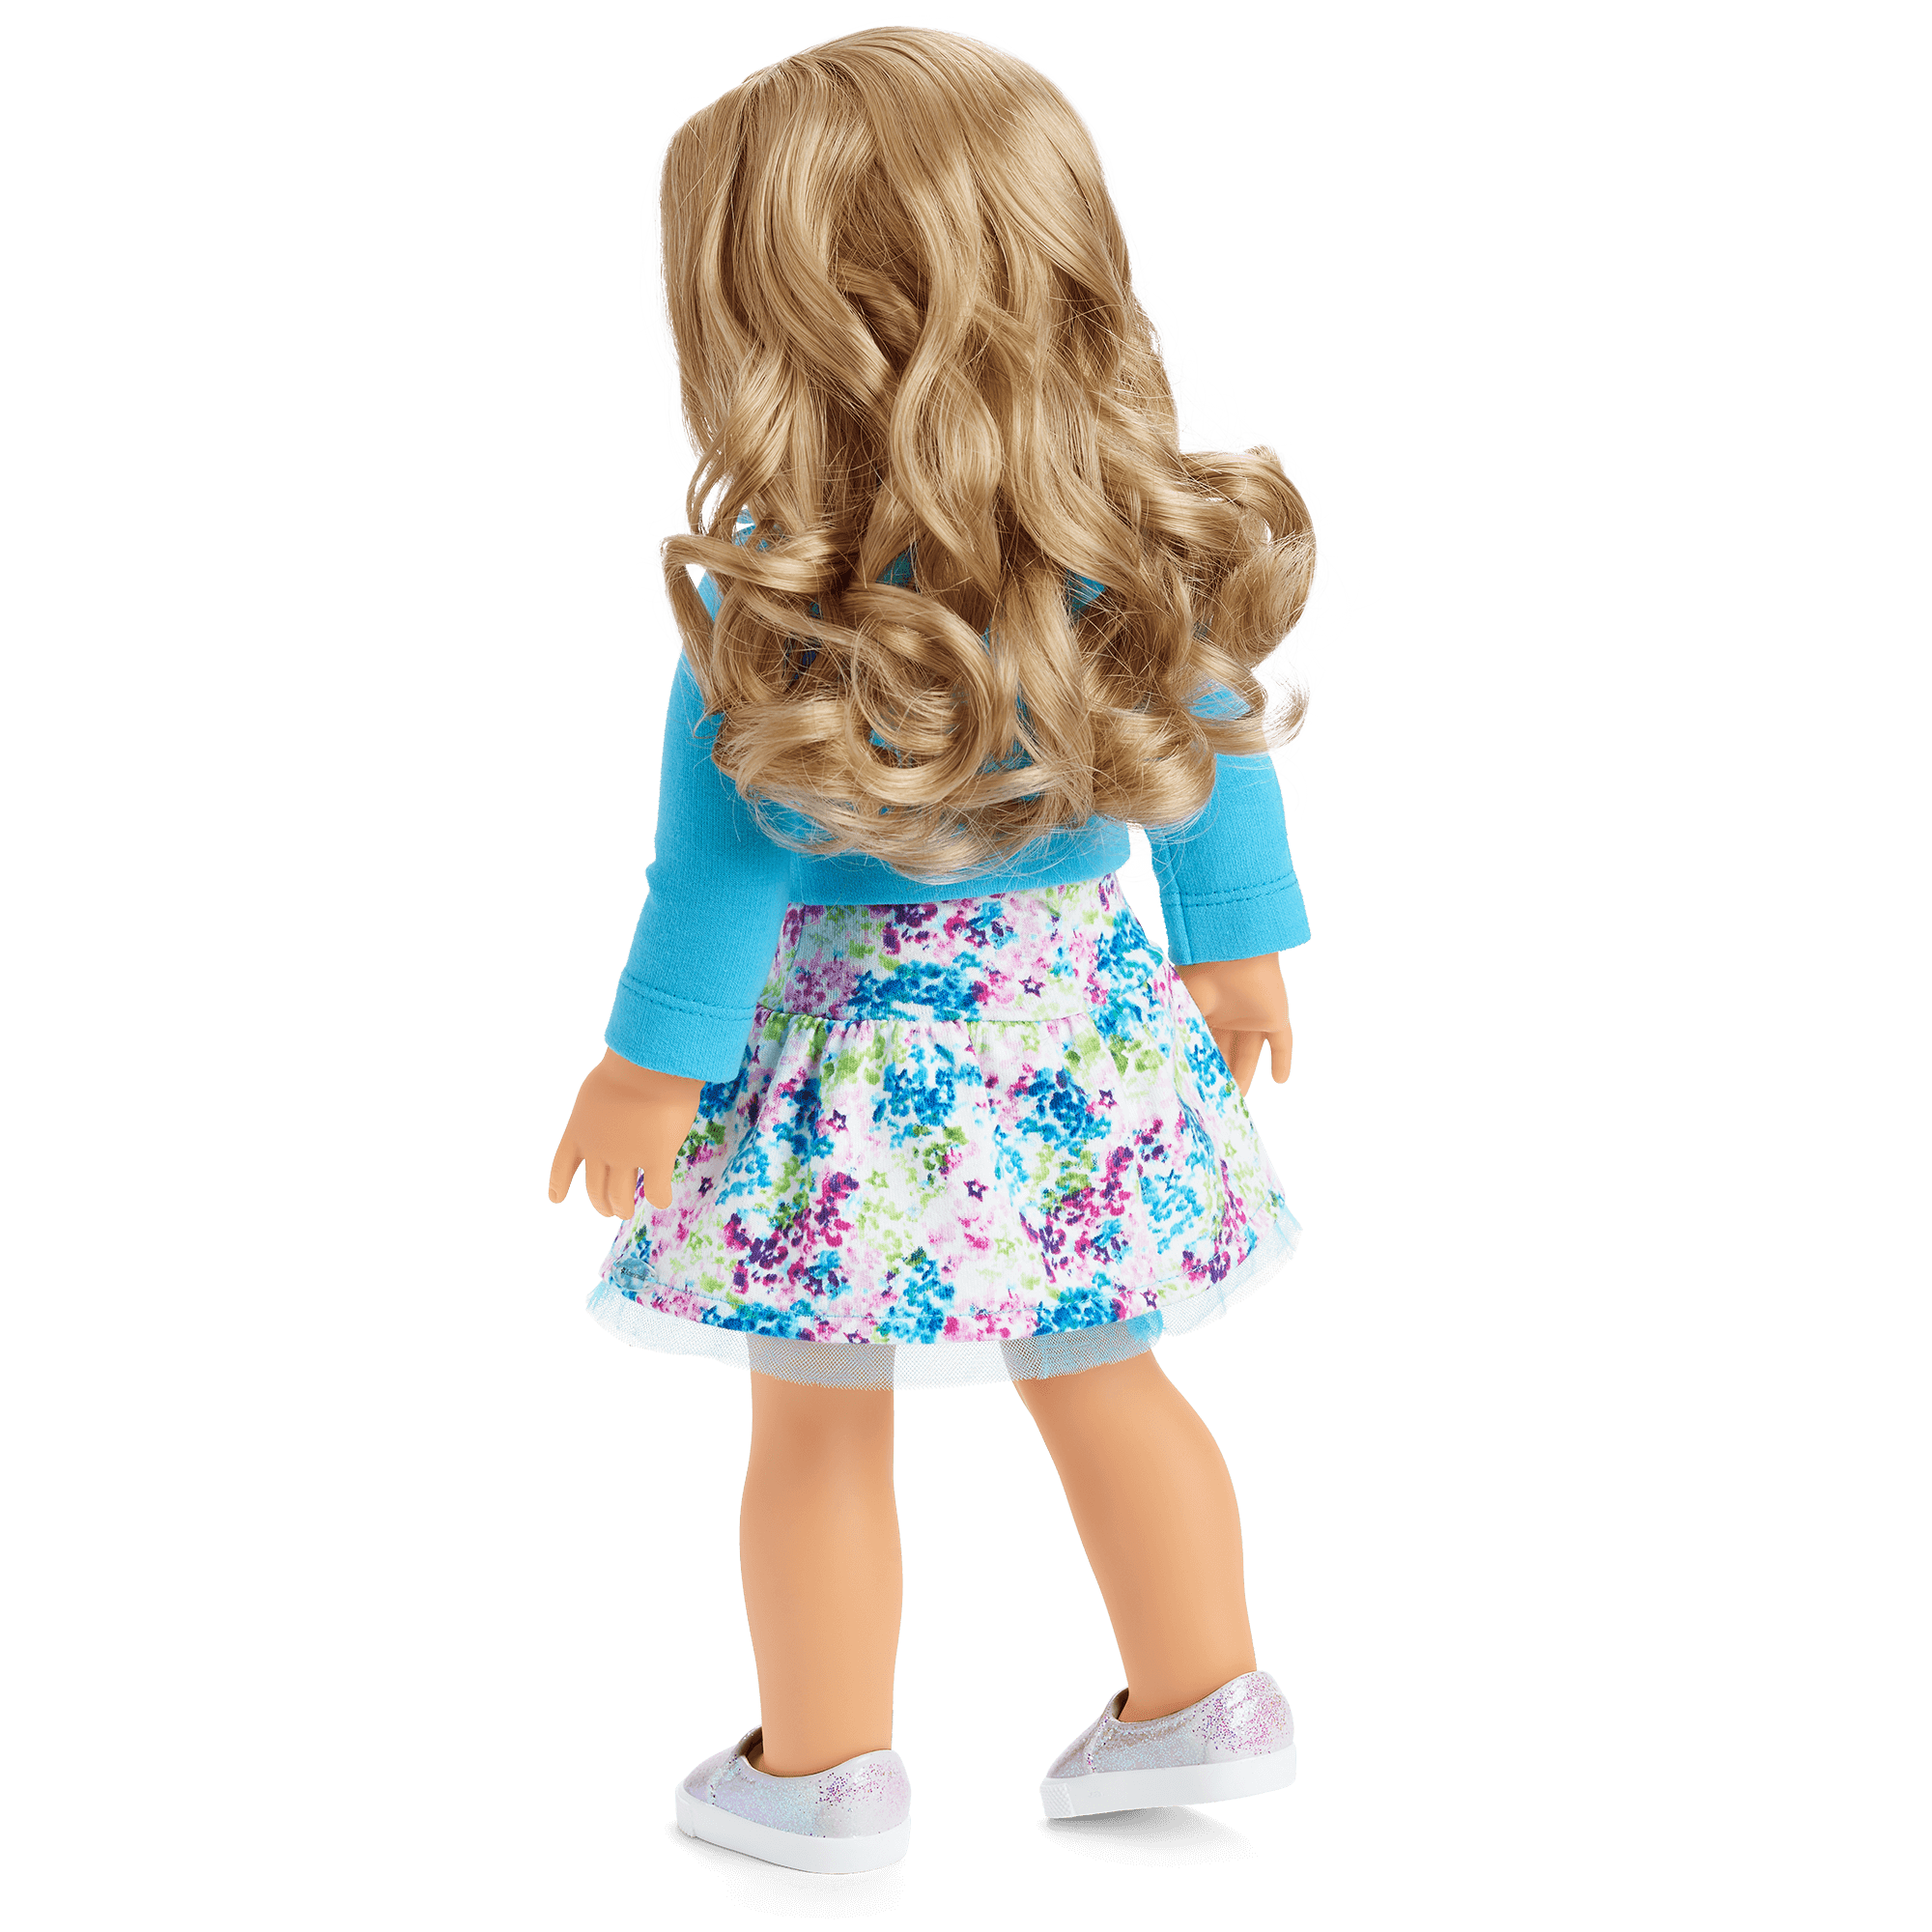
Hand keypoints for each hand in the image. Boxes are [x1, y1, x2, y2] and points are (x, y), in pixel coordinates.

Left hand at [547, 1048, 703, 1217]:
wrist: (649, 1065)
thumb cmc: (625, 1067)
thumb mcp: (594, 1093)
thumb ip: (595, 1113)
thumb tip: (604, 1119)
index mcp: (578, 1131)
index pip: (561, 1165)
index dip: (559, 1184)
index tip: (556, 1199)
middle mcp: (598, 1150)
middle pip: (594, 1188)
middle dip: (599, 1202)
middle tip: (606, 1210)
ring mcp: (627, 1157)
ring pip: (620, 1197)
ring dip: (622, 1208)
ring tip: (624, 1212)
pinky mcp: (656, 1159)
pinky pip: (657, 1190)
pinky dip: (659, 1199)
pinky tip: (662, 1201)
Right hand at [1172, 953, 1292, 1095]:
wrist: (1232, 950)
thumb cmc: (1200, 973)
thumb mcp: (1180, 1006)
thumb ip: (1173, 1032)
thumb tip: (1157, 1060)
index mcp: (1206, 1011)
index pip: (1204, 1044)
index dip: (1200, 1064)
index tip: (1193, 1087)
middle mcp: (1229, 1016)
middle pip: (1226, 1052)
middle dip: (1221, 1074)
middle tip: (1214, 1101)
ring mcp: (1253, 1017)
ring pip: (1249, 1053)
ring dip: (1245, 1075)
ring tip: (1238, 1100)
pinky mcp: (1275, 1016)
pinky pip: (1283, 1043)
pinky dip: (1283, 1060)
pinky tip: (1281, 1081)